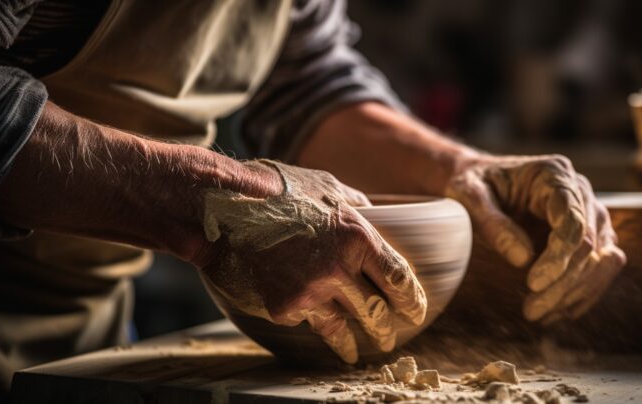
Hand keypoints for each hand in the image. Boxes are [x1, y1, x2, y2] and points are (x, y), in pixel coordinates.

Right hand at [196, 160, 426, 362]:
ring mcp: (310, 291)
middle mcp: (338, 268)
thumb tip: (373, 213)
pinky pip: (307, 320)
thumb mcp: (327, 186)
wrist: (225, 207)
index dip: (412, 300)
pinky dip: (311, 322)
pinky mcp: (284, 306)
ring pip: (343, 327)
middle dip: (387, 328)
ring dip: (354, 342)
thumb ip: (356, 205)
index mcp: (358, 237)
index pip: (398, 278)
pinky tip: (314, 327)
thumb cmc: (278, 189)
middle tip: (390, 336)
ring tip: (357, 351)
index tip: (416, 310)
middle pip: (376, 310)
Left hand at [445, 153, 625, 322]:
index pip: (573, 220)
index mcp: (555, 174)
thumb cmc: (472, 184)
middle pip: (590, 244)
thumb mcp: (468, 195)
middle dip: (563, 283)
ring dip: (576, 293)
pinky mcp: (589, 235)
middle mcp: (579, 191)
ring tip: (541, 315)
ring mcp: (589, 213)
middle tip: (531, 312)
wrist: (479, 181)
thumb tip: (523, 260)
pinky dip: (582, 292)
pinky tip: (555, 311)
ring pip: (603, 258)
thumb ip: (491, 223)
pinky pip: (601, 266)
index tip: (533, 284)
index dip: (558, 257)